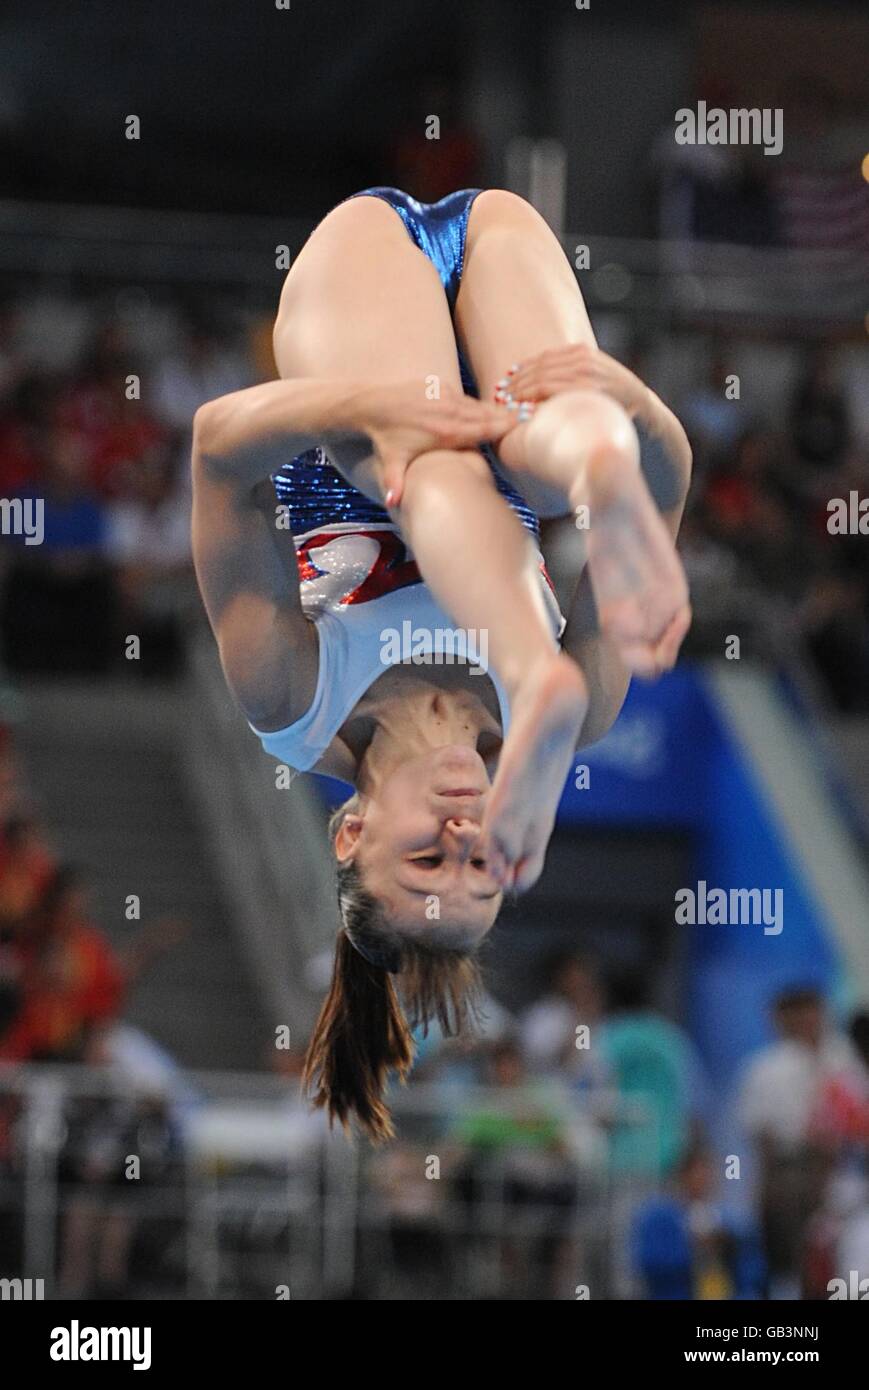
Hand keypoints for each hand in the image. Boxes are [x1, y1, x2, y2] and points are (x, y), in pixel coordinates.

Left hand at [354, 381, 511, 507]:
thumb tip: (393, 504)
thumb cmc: (386, 437)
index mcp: (446, 432)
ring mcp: (447, 396)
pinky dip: (478, 404)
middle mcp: (450, 412)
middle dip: (506, 419)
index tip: (520, 430)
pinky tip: (489, 408)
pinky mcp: (441, 386)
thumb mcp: (392, 462)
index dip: (503, 430)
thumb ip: (396, 483)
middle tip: (529, 420)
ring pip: (478, 405)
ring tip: (514, 415)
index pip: (483, 430)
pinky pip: (466, 397)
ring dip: (495, 411)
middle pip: (487, 416)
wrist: (373, 405)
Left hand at [499, 344, 652, 418]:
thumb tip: (542, 379)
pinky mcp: (587, 389)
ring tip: (505, 404)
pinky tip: (521, 409)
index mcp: (582, 353)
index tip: (504, 383)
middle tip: (499, 396)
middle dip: (515, 383)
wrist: (645, 408)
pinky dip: (532, 398)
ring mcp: (586, 373)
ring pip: (540, 378)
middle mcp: (584, 359)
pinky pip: (550, 391)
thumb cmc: (616, 399)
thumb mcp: (595, 378)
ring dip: (519, 392)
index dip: (520, 371)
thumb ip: (572, 375)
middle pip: (538, 367)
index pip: (542, 358)